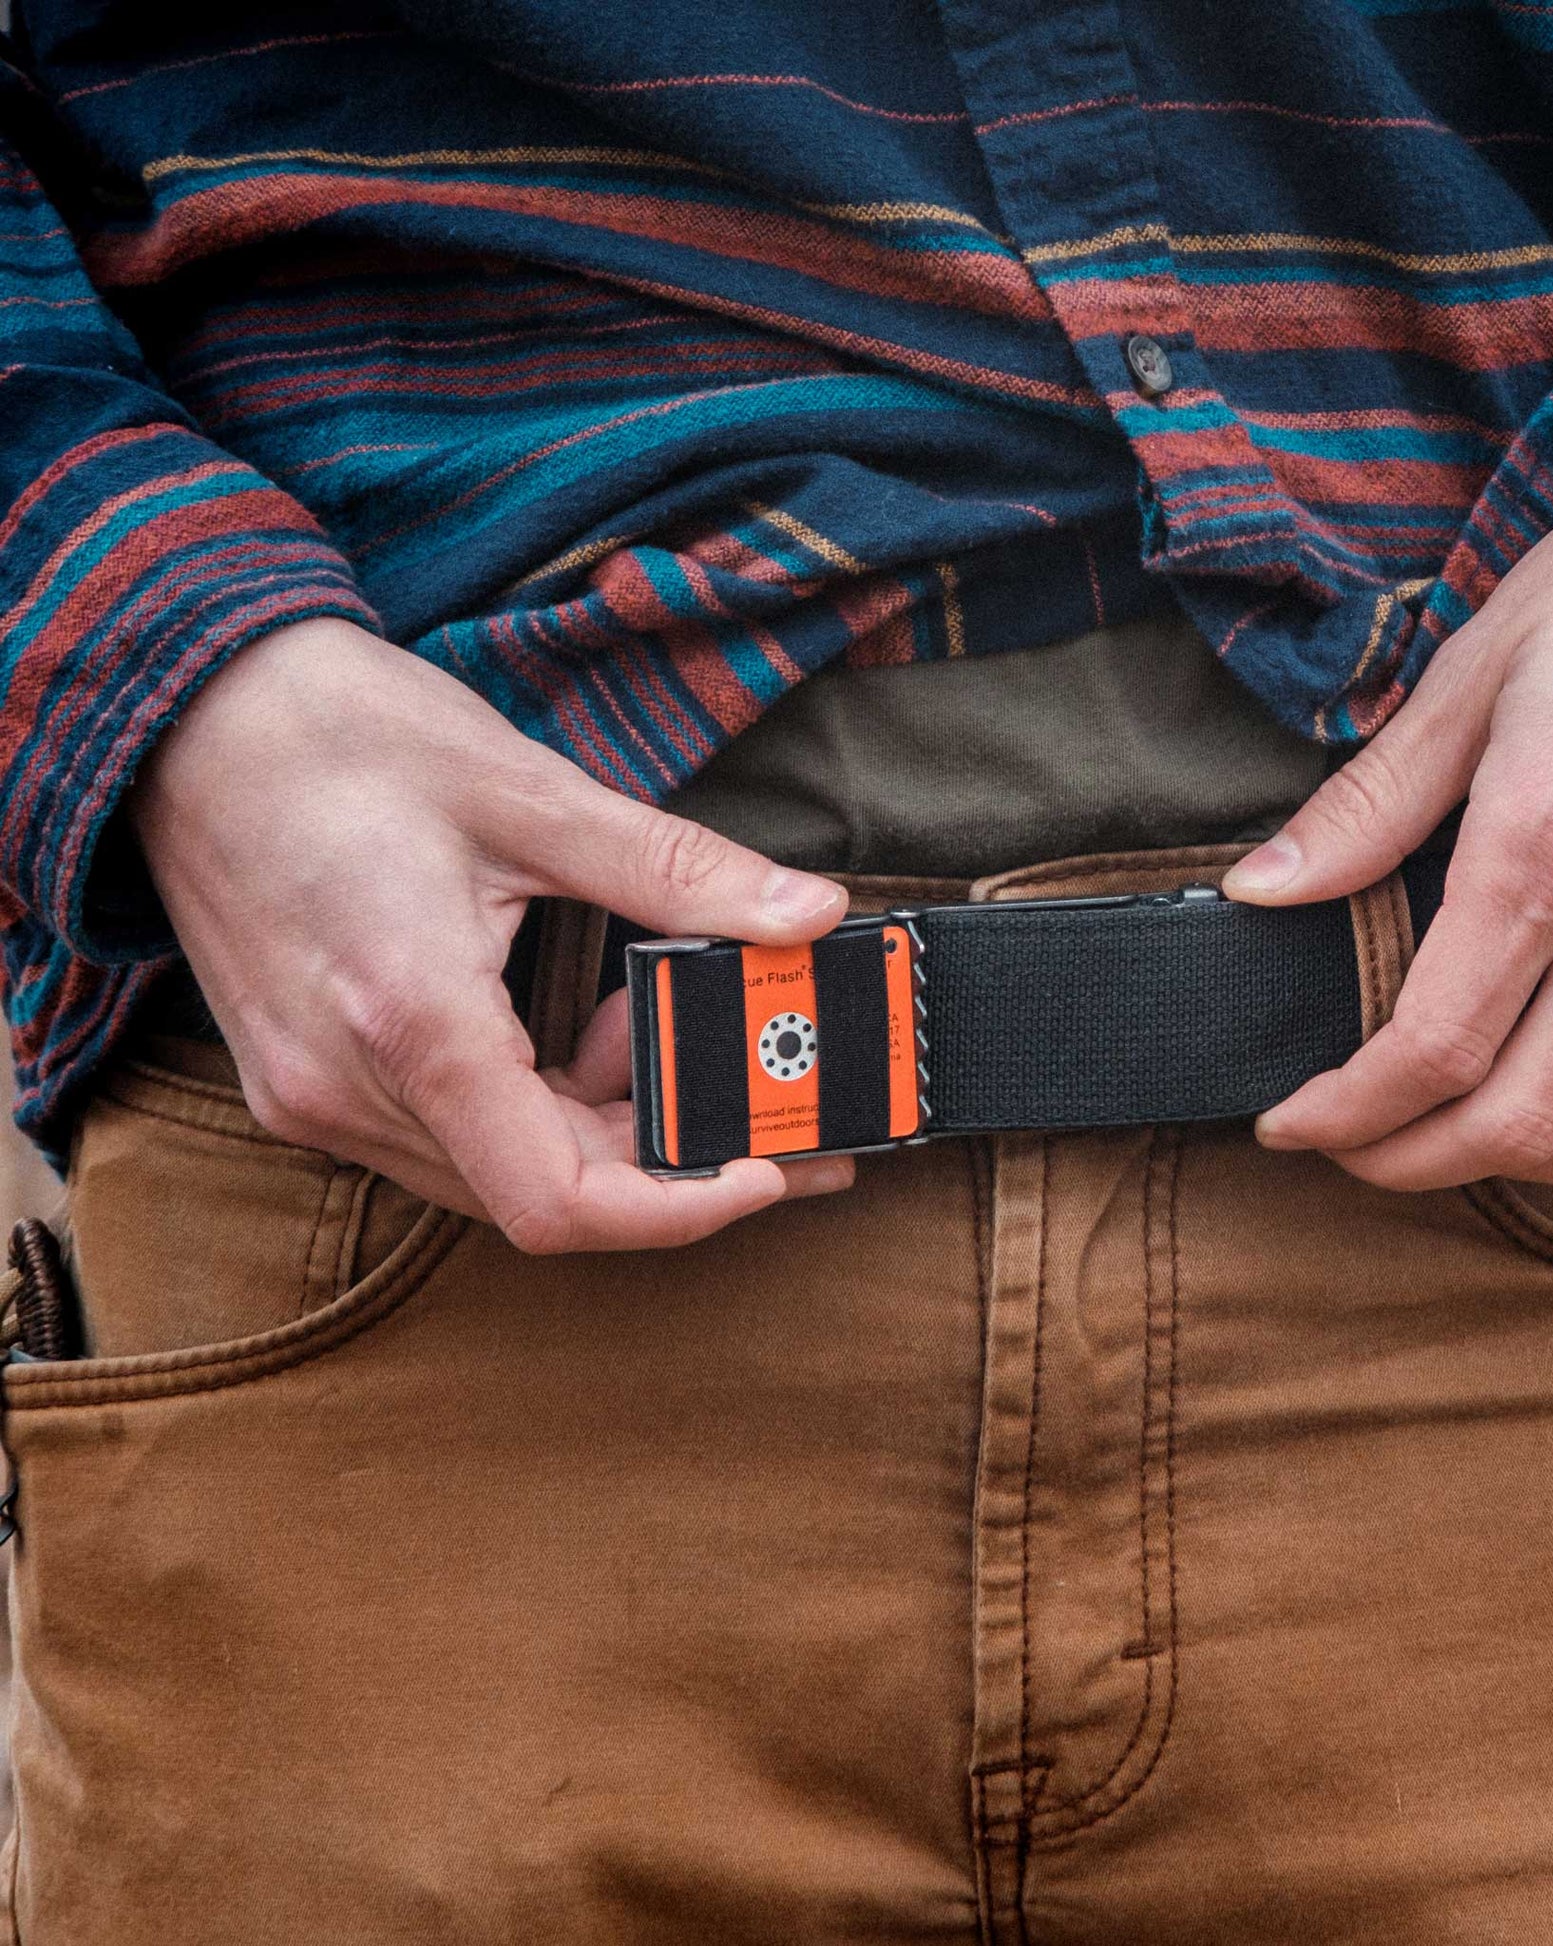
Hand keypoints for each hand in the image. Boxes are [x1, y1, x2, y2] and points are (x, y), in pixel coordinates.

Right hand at [132, 618, 854, 1250]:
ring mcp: (313, 1093)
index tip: (769, 1168)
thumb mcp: (530, 792)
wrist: (181, 709)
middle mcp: (346, 1089)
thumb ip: (675, 870)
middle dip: (664, 1153)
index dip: (681, 1207)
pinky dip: (535, 1103)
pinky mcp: (303, 1077)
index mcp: (411, 1021)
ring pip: (496, 1172)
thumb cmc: (336, 732)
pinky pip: (446, 1137)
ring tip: (647, 1016)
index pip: (560, 1200)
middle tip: (753, 1084)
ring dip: (599, 1120)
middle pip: (540, 1194)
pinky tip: (576, 1023)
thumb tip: (805, 915)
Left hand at [1223, 499, 1552, 1189]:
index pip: (1431, 1048)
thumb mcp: (1466, 678)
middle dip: (1414, 1162)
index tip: (1296, 1123)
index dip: (1348, 1112)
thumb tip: (1258, 892)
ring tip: (1474, 1129)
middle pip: (1522, 1121)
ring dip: (1539, 1159)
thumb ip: (1363, 808)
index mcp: (1546, 844)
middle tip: (1361, 1149)